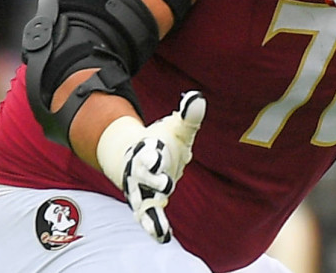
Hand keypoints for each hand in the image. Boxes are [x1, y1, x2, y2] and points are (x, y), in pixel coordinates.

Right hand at [96, 91, 205, 242]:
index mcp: (148, 151)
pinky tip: (163, 237)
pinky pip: (149, 217)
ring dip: (150, 215)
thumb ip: (188, 117)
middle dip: (153, 180)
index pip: (148, 152)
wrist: (137, 157)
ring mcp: (142, 190)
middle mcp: (142, 173)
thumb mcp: (176, 128)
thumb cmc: (161, 141)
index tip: (156, 153)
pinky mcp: (146, 203)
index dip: (152, 154)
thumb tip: (198, 98)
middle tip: (166, 184)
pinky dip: (154, 227)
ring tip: (159, 231)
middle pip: (144, 178)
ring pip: (143, 203)